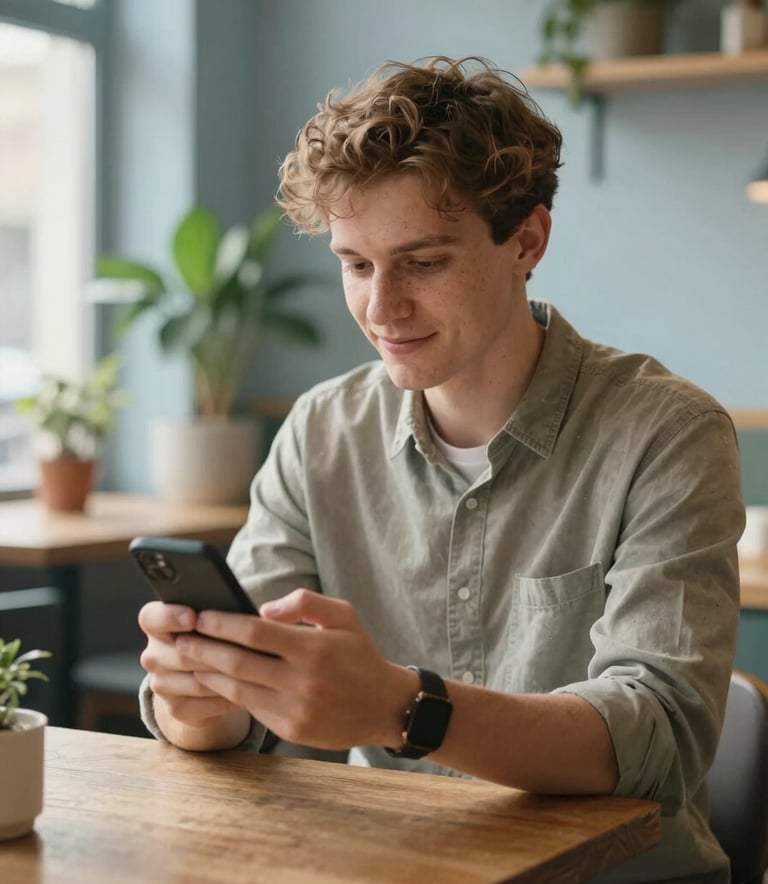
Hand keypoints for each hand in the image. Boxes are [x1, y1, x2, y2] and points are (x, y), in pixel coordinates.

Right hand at [138, 600, 242, 728]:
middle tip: (245, 648)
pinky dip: (227, 698)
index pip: (151, 617)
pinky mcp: (175, 708)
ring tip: (254, 671)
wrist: (204, 679)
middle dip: (215, 651)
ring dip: (226, 677)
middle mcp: (153, 654)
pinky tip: (248, 691)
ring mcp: (160, 684)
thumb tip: (254, 611)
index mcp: (156, 623)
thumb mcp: (213, 619)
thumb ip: (219, 611)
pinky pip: (204, 704)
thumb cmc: (214, 636)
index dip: (170, 616)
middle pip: (181, 653)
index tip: (193, 617)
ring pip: (196, 681)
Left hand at [177, 589, 417, 750]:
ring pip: (237, 688)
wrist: (384, 706)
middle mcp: (302, 681)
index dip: (222, 623)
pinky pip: (251, 707)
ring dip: (208, 673)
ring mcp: (295, 709)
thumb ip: (304, 603)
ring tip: (187, 659)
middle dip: (203, 648)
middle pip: (237, 662)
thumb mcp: (344, 615)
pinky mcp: (290, 730)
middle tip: (180, 637)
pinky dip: (228, 692)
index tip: (200, 614)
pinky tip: (213, 680)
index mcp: (313, 648)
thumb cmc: (359, 654)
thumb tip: (263, 610)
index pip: (255, 632)